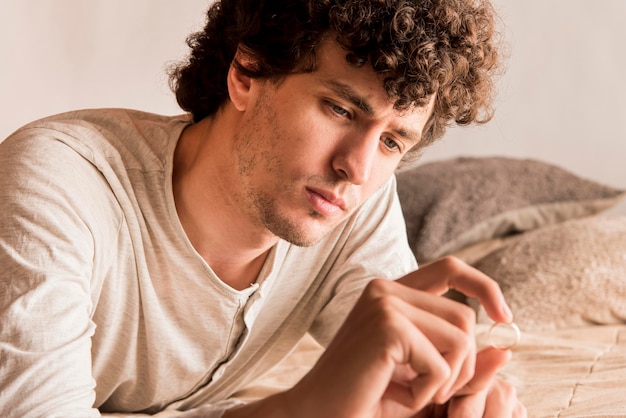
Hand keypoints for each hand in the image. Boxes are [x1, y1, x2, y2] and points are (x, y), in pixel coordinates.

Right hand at [283, 256, 516, 417]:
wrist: (317, 414)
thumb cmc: (368, 397)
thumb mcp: (421, 375)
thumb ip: (460, 360)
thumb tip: (507, 350)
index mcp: (391, 293)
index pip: (450, 269)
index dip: (484, 286)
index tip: (505, 318)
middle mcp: (386, 290)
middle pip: (464, 315)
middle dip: (466, 362)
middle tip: (438, 391)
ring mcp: (385, 305)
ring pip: (461, 338)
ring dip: (450, 379)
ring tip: (417, 394)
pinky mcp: (387, 327)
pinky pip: (441, 364)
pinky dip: (429, 392)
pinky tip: (398, 396)